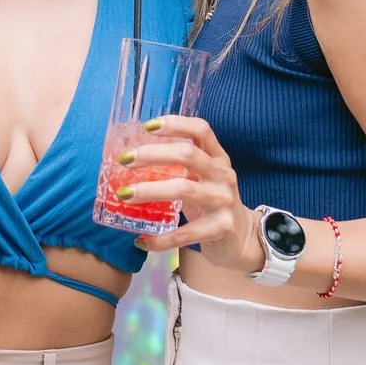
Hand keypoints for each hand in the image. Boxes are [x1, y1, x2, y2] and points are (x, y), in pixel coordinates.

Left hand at [123, 116, 263, 273]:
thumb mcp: (203, 178)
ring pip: (183, 189)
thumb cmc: (211, 203)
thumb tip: (132, 158)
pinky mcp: (220, 228)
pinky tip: (141, 240)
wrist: (241, 239)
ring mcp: (223, 201)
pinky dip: (160, 238)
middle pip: (188, 155)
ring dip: (149, 190)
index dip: (176, 124)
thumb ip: (179, 166)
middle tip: (125, 160)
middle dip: (152, 154)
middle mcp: (223, 175)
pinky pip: (185, 233)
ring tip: (125, 195)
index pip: (201, 130)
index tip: (147, 126)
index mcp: (218, 158)